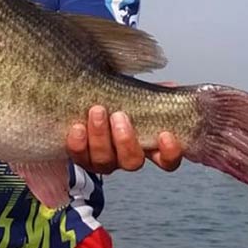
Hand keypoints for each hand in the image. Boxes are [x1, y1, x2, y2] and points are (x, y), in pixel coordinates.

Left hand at [66, 93, 184, 174]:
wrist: (81, 100)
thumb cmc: (114, 98)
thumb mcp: (134, 92)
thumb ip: (151, 92)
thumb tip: (169, 86)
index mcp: (146, 144)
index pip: (167, 159)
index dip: (169, 152)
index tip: (165, 134)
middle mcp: (125, 156)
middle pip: (132, 161)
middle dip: (126, 140)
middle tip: (119, 115)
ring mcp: (103, 159)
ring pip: (105, 160)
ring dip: (101, 137)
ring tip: (97, 111)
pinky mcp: (81, 157)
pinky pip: (79, 157)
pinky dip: (78, 144)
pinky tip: (77, 127)